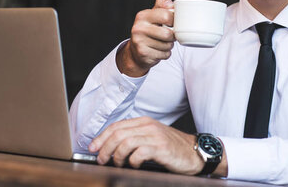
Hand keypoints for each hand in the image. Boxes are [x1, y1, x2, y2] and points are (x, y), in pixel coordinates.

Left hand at [89, 117, 203, 174]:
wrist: (194, 152)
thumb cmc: (172, 147)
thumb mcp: (152, 137)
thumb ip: (135, 138)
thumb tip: (111, 147)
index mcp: (144, 122)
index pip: (116, 126)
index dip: (101, 137)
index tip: (93, 148)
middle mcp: (148, 126)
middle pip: (118, 134)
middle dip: (105, 148)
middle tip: (101, 159)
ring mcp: (155, 136)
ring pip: (125, 142)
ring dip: (117, 156)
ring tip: (118, 164)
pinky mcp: (161, 148)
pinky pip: (139, 153)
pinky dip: (132, 161)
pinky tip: (134, 165)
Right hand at [117, 0, 174, 76]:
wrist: (135, 52)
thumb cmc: (149, 30)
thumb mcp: (154, 15)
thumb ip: (162, 5)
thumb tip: (170, 4)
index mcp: (143, 16)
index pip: (166, 16)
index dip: (174, 20)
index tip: (173, 23)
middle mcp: (139, 28)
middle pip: (168, 34)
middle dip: (172, 36)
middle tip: (169, 36)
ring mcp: (139, 42)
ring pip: (168, 46)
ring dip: (169, 46)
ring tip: (162, 43)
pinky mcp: (143, 54)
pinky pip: (165, 55)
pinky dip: (165, 54)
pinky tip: (158, 50)